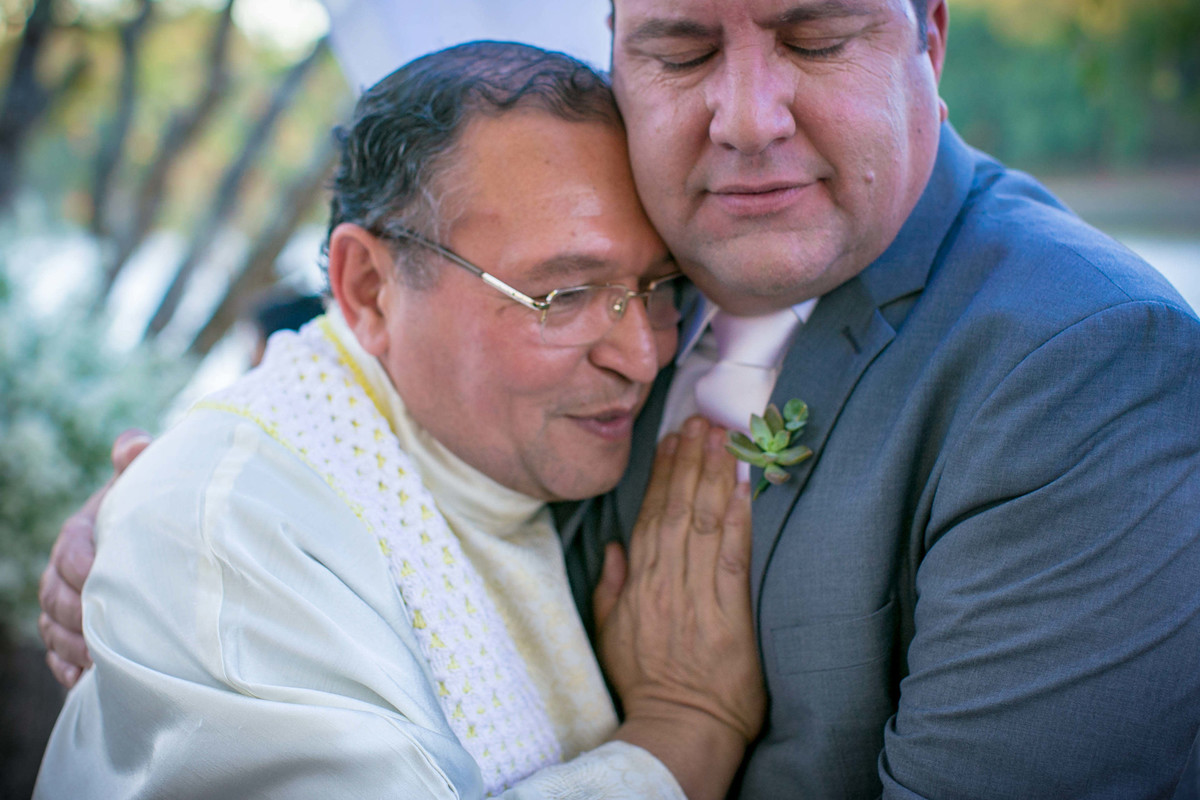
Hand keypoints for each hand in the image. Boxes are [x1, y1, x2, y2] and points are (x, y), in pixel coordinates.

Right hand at [38, 429, 150, 687]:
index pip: (70, 553)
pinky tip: (84, 682)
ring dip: (72, 647)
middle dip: (77, 617)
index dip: (82, 570)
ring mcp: (66, 601)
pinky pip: (57, 654)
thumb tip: (133, 444)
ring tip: (99, 663)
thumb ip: (138, 460)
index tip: (102, 584)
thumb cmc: (153, 507)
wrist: (157, 534)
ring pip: (53, 628)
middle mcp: (66, 568)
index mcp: (81, 532)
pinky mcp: (73, 630)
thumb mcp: (147, 481)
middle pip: (56, 597)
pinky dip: (67, 669)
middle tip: (105, 638)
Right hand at [594, 416, 762, 798]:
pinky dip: (737, 518)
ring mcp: (697, 594)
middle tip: (703, 420)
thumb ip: (611, 586)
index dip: (664, 473)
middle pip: (677, 507)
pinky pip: (731, 555)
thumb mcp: (610, 633)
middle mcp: (665, 581)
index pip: (651, 515)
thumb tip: (615, 546)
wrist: (680, 728)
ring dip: (713, 475)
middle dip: (691, 460)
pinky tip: (745, 486)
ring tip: (722, 437)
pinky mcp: (729, 612)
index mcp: (637, 583)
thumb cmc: (647, 683)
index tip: (673, 438)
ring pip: (702, 521)